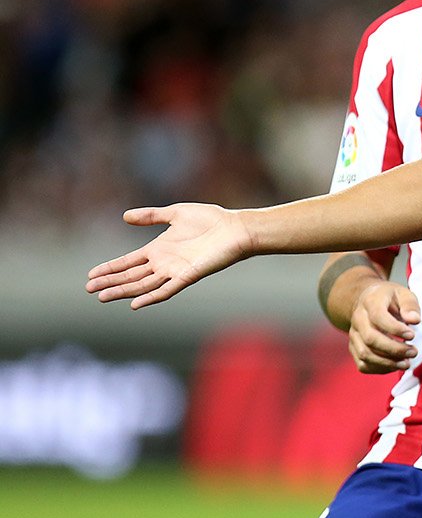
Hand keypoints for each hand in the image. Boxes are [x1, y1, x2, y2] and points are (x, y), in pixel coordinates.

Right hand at [85, 204, 252, 308]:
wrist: (235, 228)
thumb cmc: (210, 219)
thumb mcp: (175, 213)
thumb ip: (151, 216)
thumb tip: (125, 216)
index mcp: (158, 249)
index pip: (128, 262)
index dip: (110, 268)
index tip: (91, 275)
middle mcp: (163, 263)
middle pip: (131, 276)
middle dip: (110, 282)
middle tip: (89, 289)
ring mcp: (174, 271)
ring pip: (143, 285)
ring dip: (123, 291)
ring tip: (102, 296)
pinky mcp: (188, 276)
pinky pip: (166, 290)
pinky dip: (151, 297)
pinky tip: (135, 304)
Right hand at [348, 281, 421, 373]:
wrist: (368, 301)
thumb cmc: (390, 298)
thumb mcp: (403, 293)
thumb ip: (410, 305)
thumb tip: (414, 320)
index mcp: (370, 301)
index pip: (378, 317)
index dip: (395, 329)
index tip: (412, 335)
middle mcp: (357, 318)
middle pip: (370, 338)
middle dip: (394, 349)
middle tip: (413, 352)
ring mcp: (353, 334)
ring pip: (365, 354)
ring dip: (387, 363)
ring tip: (407, 363)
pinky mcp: (354, 348)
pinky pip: (363, 364)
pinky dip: (380, 369)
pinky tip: (395, 366)